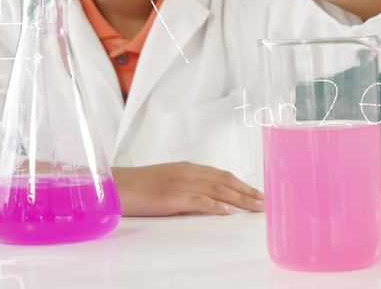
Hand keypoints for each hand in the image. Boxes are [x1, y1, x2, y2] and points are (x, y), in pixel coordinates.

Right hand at [112, 162, 264, 216]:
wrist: (114, 186)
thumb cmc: (137, 187)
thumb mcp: (166, 184)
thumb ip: (186, 188)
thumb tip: (206, 201)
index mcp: (187, 168)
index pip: (222, 175)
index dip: (242, 184)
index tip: (258, 193)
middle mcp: (187, 172)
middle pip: (225, 181)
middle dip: (248, 191)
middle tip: (266, 201)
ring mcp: (180, 183)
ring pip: (218, 189)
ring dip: (240, 199)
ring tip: (257, 207)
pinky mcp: (172, 196)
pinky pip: (199, 200)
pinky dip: (216, 205)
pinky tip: (228, 211)